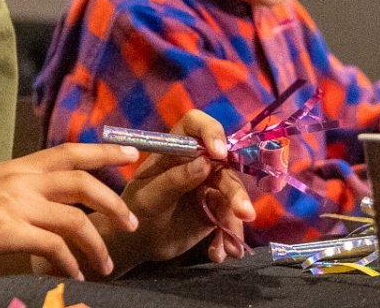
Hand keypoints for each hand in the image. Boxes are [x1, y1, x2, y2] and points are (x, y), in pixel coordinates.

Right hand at [0, 142, 140, 278]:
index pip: (69, 151)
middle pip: (83, 182)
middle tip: (132, 222)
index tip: (132, 155)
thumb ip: (16, 191)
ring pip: (77, 218)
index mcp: (17, 166)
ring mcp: (16, 205)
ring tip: (107, 265)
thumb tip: (40, 206)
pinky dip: (71, 264)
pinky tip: (74, 276)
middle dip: (115, 202)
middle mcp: (21, 180)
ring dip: (98, 244)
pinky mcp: (10, 232)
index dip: (104, 153)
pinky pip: (56, 248)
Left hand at [114, 111, 254, 271]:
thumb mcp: (149, 196)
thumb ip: (174, 180)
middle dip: (236, 191)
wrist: (138, 241)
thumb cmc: (137, 210)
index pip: (196, 125)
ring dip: (236, 219)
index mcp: (174, 149)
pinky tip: (218, 253)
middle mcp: (196, 162)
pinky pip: (232, 219)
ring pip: (234, 194)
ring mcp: (209, 186)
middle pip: (224, 165)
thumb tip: (205, 163)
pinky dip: (229, 236)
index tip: (219, 154)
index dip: (211, 132)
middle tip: (243, 213)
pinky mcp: (217, 209)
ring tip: (231, 248)